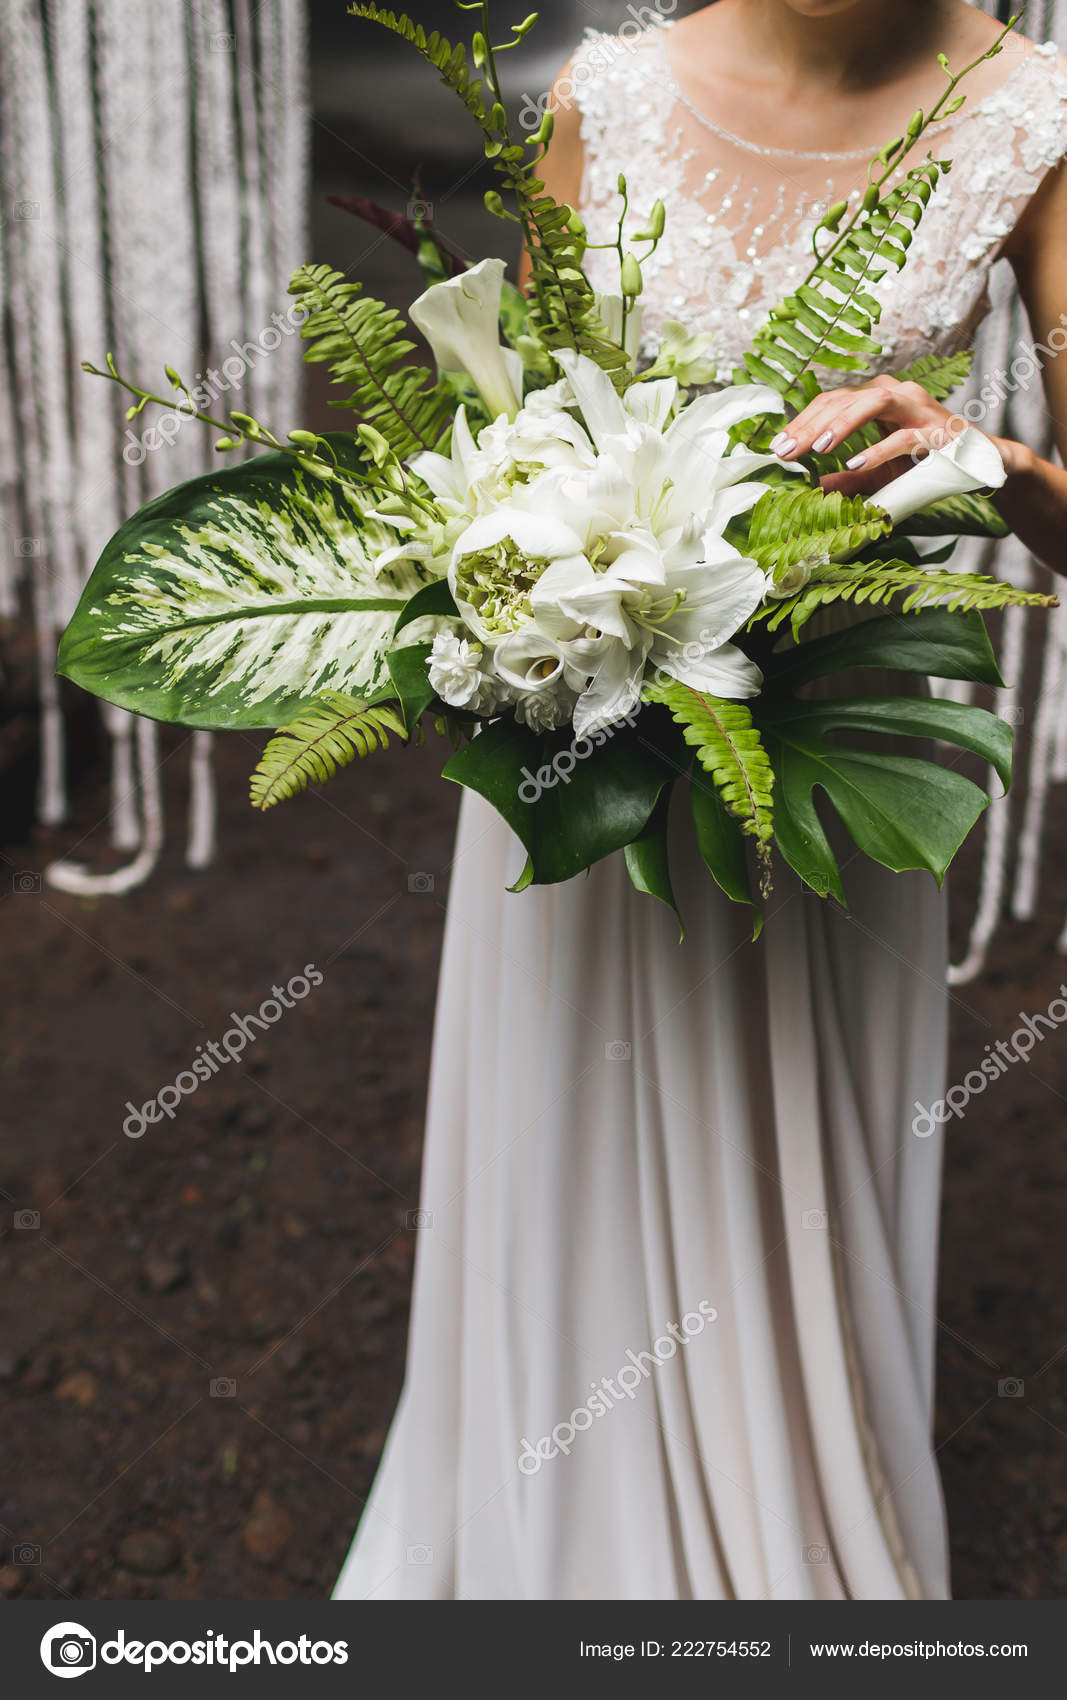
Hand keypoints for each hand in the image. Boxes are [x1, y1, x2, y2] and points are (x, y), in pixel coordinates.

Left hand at [769, 375, 964, 498]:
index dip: (801, 422)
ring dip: (843, 423)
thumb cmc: (923, 462)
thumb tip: (809, 491)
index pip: (830, 401)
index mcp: (876, 398)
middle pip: (845, 398)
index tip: (775, 447)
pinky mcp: (938, 429)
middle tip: (786, 450)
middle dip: (812, 424)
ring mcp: (918, 407)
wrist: (977, 463)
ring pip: (874, 402)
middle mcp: (895, 394)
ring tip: (819, 446)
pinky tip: (856, 462)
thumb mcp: (877, 473)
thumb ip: (845, 480)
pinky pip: (904, 435)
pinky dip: (879, 448)